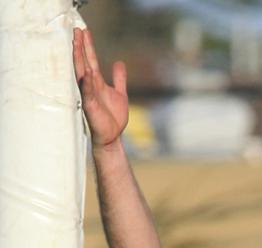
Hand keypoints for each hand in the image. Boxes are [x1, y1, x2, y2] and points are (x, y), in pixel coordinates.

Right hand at [73, 28, 127, 147]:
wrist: (112, 137)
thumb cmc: (113, 118)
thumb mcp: (120, 94)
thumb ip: (119, 79)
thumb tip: (119, 63)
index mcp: (97, 83)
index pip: (91, 60)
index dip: (88, 46)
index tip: (84, 31)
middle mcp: (90, 86)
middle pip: (84, 63)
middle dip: (80, 47)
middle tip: (76, 30)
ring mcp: (89, 96)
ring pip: (82, 74)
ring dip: (79, 59)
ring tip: (76, 44)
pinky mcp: (90, 107)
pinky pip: (87, 93)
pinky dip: (86, 83)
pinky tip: (86, 73)